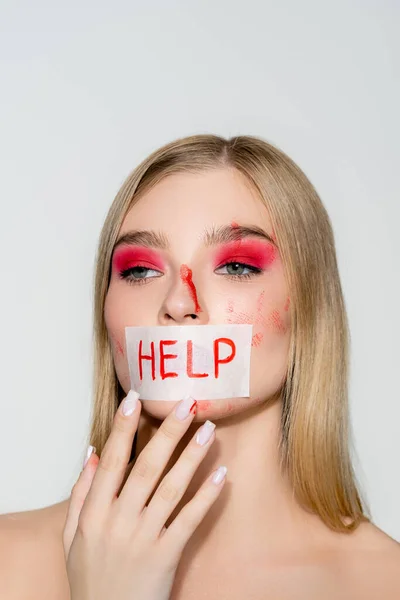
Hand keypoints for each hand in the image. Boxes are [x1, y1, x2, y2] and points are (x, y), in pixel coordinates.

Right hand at [62, 391, 226, 599]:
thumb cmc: (90, 577)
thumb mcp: (72, 537)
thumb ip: (81, 494)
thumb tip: (93, 452)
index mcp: (94, 514)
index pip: (111, 462)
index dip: (122, 428)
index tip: (135, 397)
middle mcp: (118, 521)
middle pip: (146, 468)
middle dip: (167, 432)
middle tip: (187, 403)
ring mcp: (143, 539)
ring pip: (170, 489)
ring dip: (191, 456)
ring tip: (208, 429)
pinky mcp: (166, 556)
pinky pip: (189, 521)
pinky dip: (205, 497)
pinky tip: (221, 474)